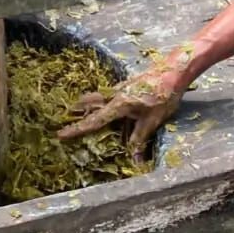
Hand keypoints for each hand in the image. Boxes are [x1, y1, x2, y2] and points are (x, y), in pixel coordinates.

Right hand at [57, 49, 192, 159]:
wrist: (173, 71)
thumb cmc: (164, 96)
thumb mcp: (152, 121)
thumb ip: (140, 139)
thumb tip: (134, 161)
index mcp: (119, 104)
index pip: (94, 120)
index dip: (77, 129)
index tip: (60, 134)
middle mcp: (115, 94)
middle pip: (91, 104)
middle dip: (78, 111)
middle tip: (65, 116)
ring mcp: (120, 88)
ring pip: (98, 97)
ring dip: (87, 104)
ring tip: (77, 108)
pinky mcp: (127, 86)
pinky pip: (107, 95)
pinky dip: (99, 101)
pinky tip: (104, 104)